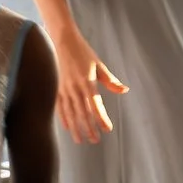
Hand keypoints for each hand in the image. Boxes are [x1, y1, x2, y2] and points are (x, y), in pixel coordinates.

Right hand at [52, 29, 127, 143]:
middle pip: (83, 113)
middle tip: (96, 140)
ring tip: (81, 140)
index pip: (96, 105)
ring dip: (76, 127)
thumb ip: (110, 81)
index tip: (107, 129)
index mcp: (87, 82)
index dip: (101, 119)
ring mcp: (65, 89)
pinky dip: (64, 118)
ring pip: (71, 113)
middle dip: (89, 128)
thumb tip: (124, 90)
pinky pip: (60, 107)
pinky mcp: (58, 88)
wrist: (64, 42)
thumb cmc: (84, 53)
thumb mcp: (99, 66)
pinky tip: (68, 127)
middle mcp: (75, 88)